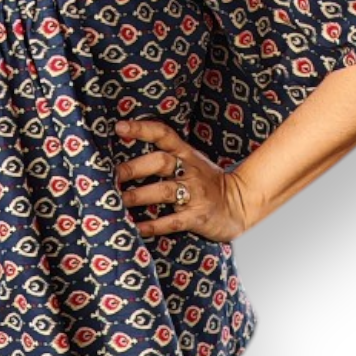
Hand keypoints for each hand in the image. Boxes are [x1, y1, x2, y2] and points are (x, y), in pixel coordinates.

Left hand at [113, 119, 248, 241]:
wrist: (241, 204)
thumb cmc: (208, 184)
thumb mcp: (192, 163)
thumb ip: (166, 156)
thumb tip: (126, 160)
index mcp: (186, 155)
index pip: (164, 134)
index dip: (142, 129)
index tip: (119, 127)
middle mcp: (190, 171)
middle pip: (162, 162)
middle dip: (136, 167)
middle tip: (114, 175)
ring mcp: (196, 194)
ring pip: (166, 191)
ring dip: (140, 195)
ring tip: (120, 200)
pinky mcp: (198, 217)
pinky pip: (174, 221)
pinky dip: (155, 225)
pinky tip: (138, 228)